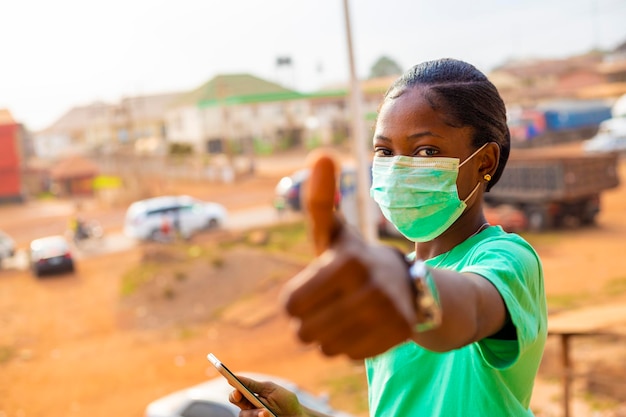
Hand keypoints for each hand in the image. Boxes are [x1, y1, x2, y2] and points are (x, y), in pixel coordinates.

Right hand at [228, 375, 305, 416]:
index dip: (232, 386)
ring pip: (243, 415)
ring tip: (265, 412)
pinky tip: (268, 416)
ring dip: (253, 412)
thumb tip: (237, 377)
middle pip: (235, 402)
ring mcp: (253, 416)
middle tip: (239, 394)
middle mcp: (249, 407)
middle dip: (237, 398)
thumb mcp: (271, 389)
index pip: (237, 392)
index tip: (230, 380)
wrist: (297, 415)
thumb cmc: (285, 400)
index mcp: (250, 395)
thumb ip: (254, 385)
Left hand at [280, 152, 416, 358]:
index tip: (312, 289)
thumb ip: (319, 200)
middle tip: (329, 304)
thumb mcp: (333, 232)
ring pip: (326, 348)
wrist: (406, 282)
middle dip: (310, 321)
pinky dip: (350, 346)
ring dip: (328, 336)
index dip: (295, 301)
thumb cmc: (354, 258)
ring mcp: (388, 313)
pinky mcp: (401, 334)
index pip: (290, 305)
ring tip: (345, 314)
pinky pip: (350, 356)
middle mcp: (369, 287)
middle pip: (305, 331)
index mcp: (346, 260)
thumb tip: (321, 153)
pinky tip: (363, 327)